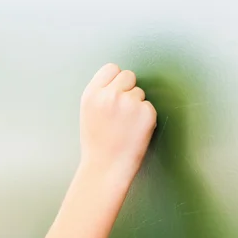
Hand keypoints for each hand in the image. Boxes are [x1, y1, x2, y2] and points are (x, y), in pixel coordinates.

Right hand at [79, 63, 156, 180]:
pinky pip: (150, 107)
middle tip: (122, 112)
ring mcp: (129, 103)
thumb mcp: (88, 112)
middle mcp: (110, 95)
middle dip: (128, 89)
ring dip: (137, 106)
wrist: (105, 168)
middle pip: (128, 75)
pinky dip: (146, 118)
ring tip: (126, 126)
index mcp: (92, 94)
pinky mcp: (146, 113)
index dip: (116, 80)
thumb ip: (100, 93)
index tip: (116, 92)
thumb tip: (118, 80)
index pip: (111, 68)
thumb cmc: (97, 144)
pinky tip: (135, 132)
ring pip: (140, 92)